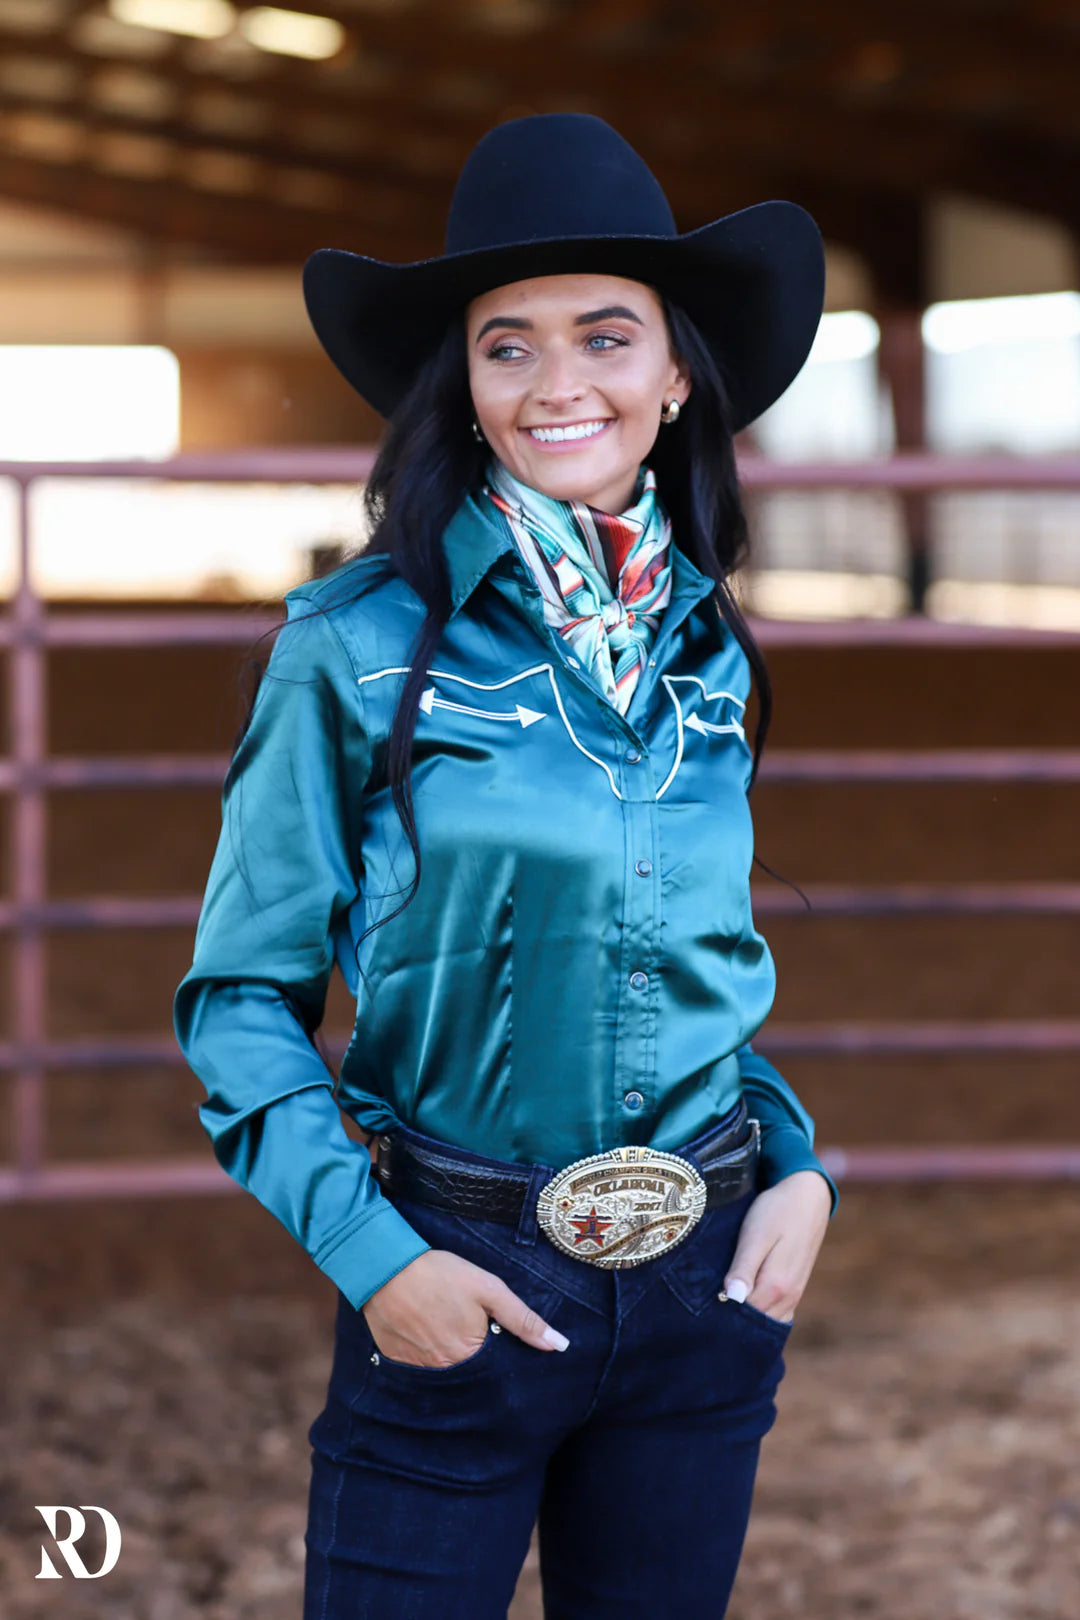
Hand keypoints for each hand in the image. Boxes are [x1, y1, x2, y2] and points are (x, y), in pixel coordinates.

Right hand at [362, 1248, 569, 1367]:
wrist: (386, 1266)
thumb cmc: (441, 1274)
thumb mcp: (489, 1289)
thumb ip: (523, 1320)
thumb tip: (558, 1345)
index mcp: (469, 1356)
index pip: (494, 1370)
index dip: (497, 1353)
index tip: (492, 1335)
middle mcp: (443, 1370)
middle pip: (468, 1373)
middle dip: (473, 1356)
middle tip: (464, 1326)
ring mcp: (416, 1368)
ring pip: (442, 1371)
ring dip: (448, 1355)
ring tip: (443, 1325)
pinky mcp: (394, 1360)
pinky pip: (416, 1365)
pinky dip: (423, 1352)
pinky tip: (423, 1328)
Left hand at [723, 1170, 831, 1323]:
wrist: (807, 1198)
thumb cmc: (776, 1211)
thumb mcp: (755, 1235)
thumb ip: (744, 1268)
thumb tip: (732, 1298)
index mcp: (776, 1286)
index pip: (743, 1315)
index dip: (721, 1312)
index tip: (702, 1304)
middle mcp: (788, 1297)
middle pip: (755, 1323)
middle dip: (732, 1319)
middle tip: (708, 1305)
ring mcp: (794, 1295)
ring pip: (767, 1320)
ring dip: (747, 1317)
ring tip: (722, 1303)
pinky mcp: (795, 1289)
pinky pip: (777, 1314)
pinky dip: (761, 1313)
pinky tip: (744, 1301)